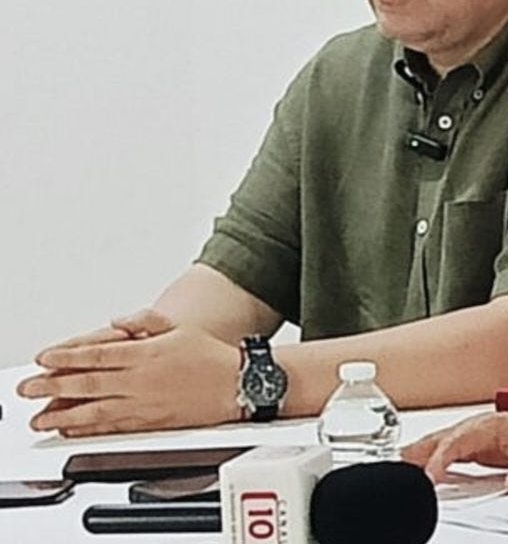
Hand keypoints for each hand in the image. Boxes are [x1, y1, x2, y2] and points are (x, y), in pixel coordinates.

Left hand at [16, 311, 242, 435]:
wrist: (238, 384)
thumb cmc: (210, 356)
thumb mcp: (178, 327)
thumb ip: (144, 320)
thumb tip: (117, 320)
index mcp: (146, 353)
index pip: (96, 354)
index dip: (66, 357)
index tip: (44, 358)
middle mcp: (141, 381)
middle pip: (87, 384)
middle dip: (52, 386)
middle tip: (27, 388)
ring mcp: (145, 404)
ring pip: (94, 411)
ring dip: (62, 414)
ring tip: (39, 417)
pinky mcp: (151, 423)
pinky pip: (113, 427)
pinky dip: (88, 429)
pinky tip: (72, 428)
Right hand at [402, 408, 507, 492]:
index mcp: (487, 426)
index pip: (456, 442)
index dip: (440, 460)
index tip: (429, 478)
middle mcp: (472, 428)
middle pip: (435, 441)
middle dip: (413, 455)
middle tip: (393, 472)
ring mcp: (466, 437)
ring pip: (431, 444)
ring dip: (411, 457)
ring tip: (390, 471)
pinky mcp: (466, 447)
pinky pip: (437, 452)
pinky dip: (421, 461)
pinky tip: (409, 472)